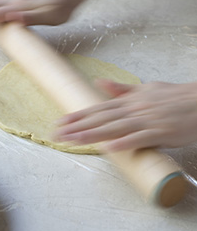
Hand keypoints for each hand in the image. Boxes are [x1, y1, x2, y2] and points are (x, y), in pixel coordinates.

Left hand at [54, 80, 196, 150]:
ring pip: (115, 128)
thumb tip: (99, 82)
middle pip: (101, 119)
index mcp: (129, 101)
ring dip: (93, 135)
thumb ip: (120, 89)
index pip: (98, 108)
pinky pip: (141, 138)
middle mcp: (134, 109)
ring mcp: (147, 120)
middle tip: (58, 134)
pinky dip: (125, 142)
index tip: (61, 121)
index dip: (78, 116)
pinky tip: (110, 148)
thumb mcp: (144, 89)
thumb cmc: (172, 96)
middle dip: (78, 127)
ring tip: (73, 140)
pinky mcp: (161, 132)